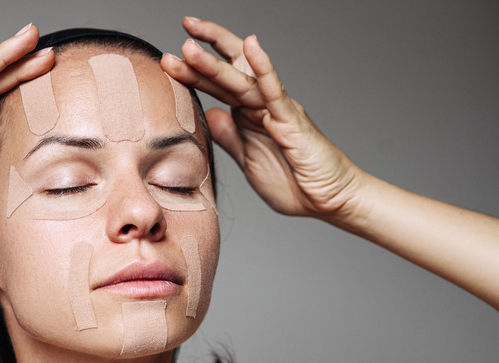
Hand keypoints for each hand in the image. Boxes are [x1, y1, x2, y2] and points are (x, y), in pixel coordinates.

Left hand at [161, 17, 361, 218]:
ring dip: (215, 63)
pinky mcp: (292, 121)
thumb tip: (209, 114)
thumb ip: (229, 136)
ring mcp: (277, 111)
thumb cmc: (293, 181)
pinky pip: (274, 91)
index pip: (219, 85)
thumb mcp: (248, 160)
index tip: (169, 58)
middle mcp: (262, 106)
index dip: (194, 71)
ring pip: (242, 81)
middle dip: (201, 54)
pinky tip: (251, 47)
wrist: (329, 200)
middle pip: (229, 72)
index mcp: (250, 115)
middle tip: (182, 26)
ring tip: (190, 45)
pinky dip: (263, 68)